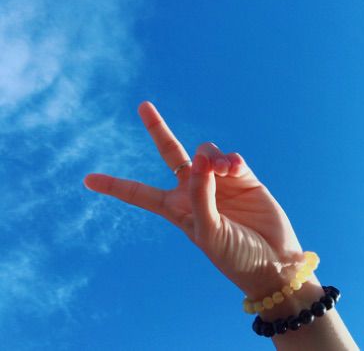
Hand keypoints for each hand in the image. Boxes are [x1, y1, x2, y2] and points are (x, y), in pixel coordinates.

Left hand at [83, 101, 304, 298]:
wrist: (272, 261)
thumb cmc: (235, 256)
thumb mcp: (208, 232)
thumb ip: (201, 194)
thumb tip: (200, 157)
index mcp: (177, 208)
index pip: (140, 193)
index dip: (115, 186)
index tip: (88, 180)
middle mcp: (195, 189)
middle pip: (171, 153)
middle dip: (158, 129)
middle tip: (143, 106)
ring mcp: (218, 181)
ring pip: (204, 151)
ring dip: (210, 157)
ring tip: (223, 171)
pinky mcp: (242, 176)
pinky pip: (229, 157)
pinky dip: (229, 160)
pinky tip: (233, 169)